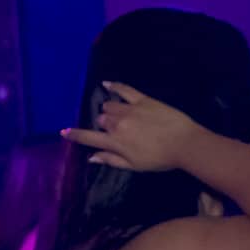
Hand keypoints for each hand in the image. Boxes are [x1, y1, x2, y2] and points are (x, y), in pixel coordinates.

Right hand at [62, 82, 205, 172]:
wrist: (185, 143)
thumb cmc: (161, 159)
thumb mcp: (134, 166)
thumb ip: (111, 160)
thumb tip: (91, 157)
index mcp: (114, 142)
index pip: (88, 137)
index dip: (75, 135)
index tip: (64, 132)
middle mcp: (117, 124)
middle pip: (101, 120)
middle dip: (105, 125)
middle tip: (117, 131)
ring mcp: (129, 110)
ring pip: (110, 106)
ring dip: (111, 110)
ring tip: (120, 115)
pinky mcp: (143, 100)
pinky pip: (124, 89)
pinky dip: (114, 86)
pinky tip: (107, 84)